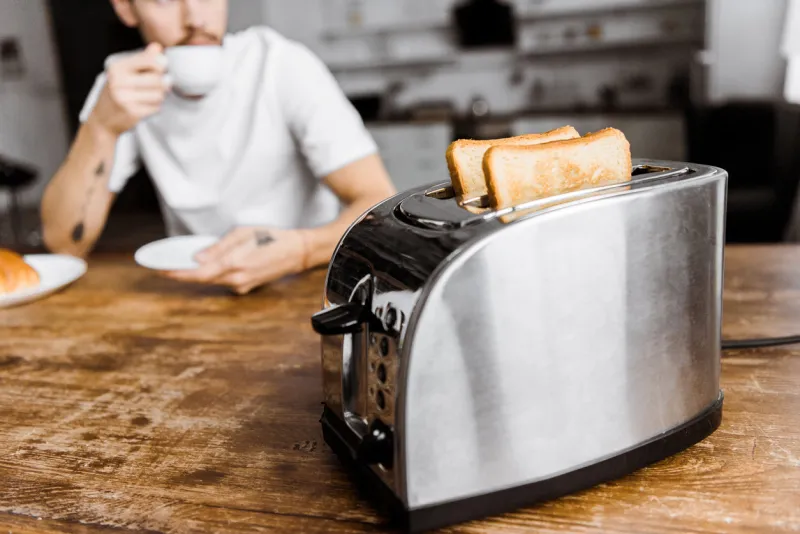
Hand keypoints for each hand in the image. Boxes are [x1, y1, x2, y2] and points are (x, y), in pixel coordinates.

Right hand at [89, 43, 169, 136]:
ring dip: (159, 96)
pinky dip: (154, 107)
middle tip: (157, 85)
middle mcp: (119, 81)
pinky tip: (144, 106)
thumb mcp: (124, 71)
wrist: (102, 119)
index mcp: (117, 67)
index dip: (161, 65)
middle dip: (162, 83)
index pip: (151, 61)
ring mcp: (125, 98)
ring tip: (148, 96)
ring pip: (159, 94)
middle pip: (159, 79)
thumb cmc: (117, 91)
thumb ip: (143, 59)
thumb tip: (157, 47)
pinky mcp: (132, 112)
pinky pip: (156, 107)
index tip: (160, 68)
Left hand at [159, 227, 310, 294]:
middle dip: (184, 272)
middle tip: (166, 265)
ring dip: (199, 272)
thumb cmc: (272, 238)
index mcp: (233, 265)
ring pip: (213, 280)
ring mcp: (242, 285)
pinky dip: (214, 273)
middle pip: (202, 278)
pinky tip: (212, 263)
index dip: (177, 273)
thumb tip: (197, 258)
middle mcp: (236, 279)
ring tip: (186, 262)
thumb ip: (218, 248)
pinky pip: (224, 280)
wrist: (297, 252)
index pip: (197, 273)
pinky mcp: (248, 286)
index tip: (161, 270)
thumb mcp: (242, 234)